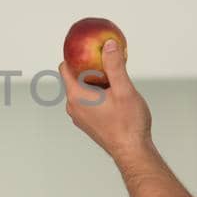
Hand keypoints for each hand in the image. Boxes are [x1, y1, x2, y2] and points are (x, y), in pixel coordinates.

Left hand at [59, 39, 153, 171]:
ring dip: (93, 81)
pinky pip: (86, 102)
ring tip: (113, 76)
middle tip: (106, 59)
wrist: (132, 152)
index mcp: (76, 96)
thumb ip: (115, 66)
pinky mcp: (86, 123)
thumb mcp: (124, 90)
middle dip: (88, 67)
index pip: (65, 67)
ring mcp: (78, 116)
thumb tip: (109, 44)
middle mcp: (72, 106)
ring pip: (81, 90)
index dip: (75, 55)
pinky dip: (95, 94)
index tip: (89, 48)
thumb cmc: (129, 122)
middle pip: (74, 78)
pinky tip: (113, 93)